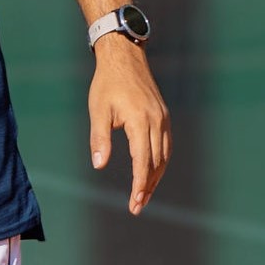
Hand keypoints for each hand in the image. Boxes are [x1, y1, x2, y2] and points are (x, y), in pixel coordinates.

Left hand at [89, 36, 169, 213]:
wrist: (124, 57)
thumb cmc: (107, 84)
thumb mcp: (98, 111)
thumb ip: (99, 139)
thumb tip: (99, 165)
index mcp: (140, 122)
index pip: (143, 162)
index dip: (139, 185)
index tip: (134, 203)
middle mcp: (156, 122)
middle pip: (156, 163)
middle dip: (147, 187)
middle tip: (137, 206)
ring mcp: (163, 119)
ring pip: (164, 156)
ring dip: (155, 177)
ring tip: (144, 195)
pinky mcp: (163, 116)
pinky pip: (166, 145)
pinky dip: (160, 162)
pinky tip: (152, 171)